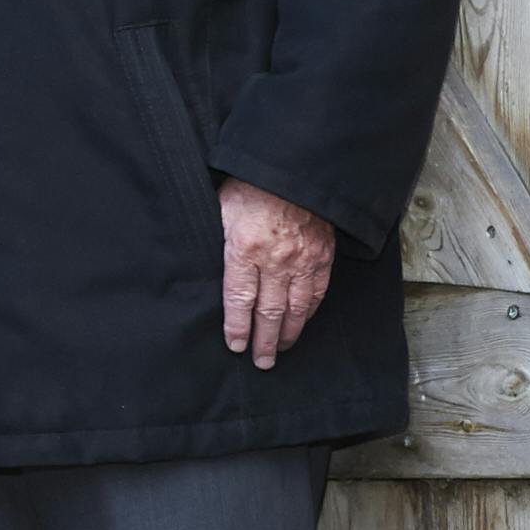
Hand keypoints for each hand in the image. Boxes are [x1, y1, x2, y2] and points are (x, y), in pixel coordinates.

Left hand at [216, 180, 336, 369]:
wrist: (296, 168)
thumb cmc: (252, 185)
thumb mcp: (221, 208)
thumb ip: (218, 239)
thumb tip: (206, 264)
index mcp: (245, 249)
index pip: (239, 299)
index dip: (237, 327)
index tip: (236, 346)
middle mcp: (276, 260)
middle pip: (269, 311)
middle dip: (264, 340)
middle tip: (261, 362)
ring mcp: (304, 260)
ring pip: (296, 307)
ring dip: (288, 332)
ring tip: (281, 349)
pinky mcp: (324, 256)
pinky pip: (317, 292)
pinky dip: (309, 311)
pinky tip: (302, 322)